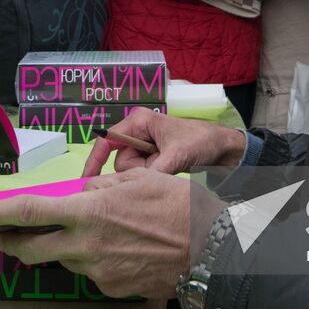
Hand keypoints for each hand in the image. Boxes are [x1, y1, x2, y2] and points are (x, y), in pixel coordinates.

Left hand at [0, 169, 206, 298]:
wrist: (212, 250)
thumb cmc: (178, 207)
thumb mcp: (137, 180)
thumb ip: (99, 188)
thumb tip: (79, 195)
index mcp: (89, 212)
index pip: (26, 212)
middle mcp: (85, 246)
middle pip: (29, 249)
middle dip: (10, 243)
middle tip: (5, 236)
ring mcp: (97, 272)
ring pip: (63, 258)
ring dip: (65, 245)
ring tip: (95, 230)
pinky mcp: (110, 288)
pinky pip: (90, 270)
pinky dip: (94, 257)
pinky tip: (119, 247)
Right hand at [82, 108, 247, 176]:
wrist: (222, 148)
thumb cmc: (200, 141)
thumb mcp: (178, 155)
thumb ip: (155, 170)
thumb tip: (136, 187)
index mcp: (139, 122)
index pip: (107, 140)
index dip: (94, 159)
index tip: (87, 179)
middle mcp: (138, 133)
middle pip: (121, 160)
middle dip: (138, 169)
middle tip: (163, 164)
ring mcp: (145, 147)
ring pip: (132, 170)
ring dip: (148, 174)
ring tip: (170, 166)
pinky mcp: (152, 158)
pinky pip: (142, 174)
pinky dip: (153, 177)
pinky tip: (169, 170)